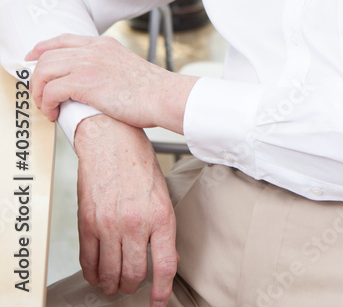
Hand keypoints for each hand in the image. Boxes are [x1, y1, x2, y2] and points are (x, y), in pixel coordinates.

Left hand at [27, 34, 195, 132]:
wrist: (164, 96)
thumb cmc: (151, 90)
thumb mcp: (126, 67)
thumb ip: (106, 66)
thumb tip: (91, 82)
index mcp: (104, 44)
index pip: (63, 39)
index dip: (42, 48)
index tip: (32, 58)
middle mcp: (94, 49)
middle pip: (47, 55)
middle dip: (37, 78)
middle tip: (40, 96)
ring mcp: (89, 63)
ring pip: (44, 70)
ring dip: (39, 92)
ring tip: (47, 107)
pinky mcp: (85, 82)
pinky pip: (51, 90)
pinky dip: (47, 103)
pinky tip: (54, 114)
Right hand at [74, 115, 177, 306]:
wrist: (110, 138)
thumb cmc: (137, 161)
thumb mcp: (161, 192)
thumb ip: (162, 226)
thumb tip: (166, 256)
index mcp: (160, 215)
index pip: (164, 265)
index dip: (161, 291)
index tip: (157, 302)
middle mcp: (136, 223)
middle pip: (135, 275)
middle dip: (134, 287)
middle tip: (133, 286)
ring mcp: (109, 224)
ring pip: (110, 273)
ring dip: (112, 284)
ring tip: (114, 283)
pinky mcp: (88, 222)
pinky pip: (88, 261)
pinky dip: (92, 273)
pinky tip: (96, 273)